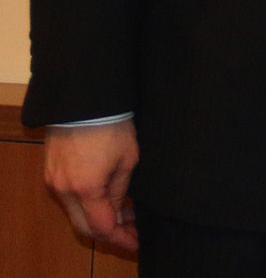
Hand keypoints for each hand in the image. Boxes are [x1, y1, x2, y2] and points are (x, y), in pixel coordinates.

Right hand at [44, 120, 140, 252]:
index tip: (137, 242)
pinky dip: (87, 204)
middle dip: (109, 233)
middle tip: (132, 231)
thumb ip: (120, 190)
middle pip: (84, 226)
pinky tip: (106, 198)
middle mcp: (64, 190)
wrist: (84, 100)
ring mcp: (54, 181)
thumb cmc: (112, 125)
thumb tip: (119, 211)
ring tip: (125, 213)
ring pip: (75, 213)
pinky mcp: (51, 172)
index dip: (121, 238)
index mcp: (86, 189)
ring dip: (98, 218)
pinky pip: (68, 198)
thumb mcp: (128, 159)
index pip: (102, 228)